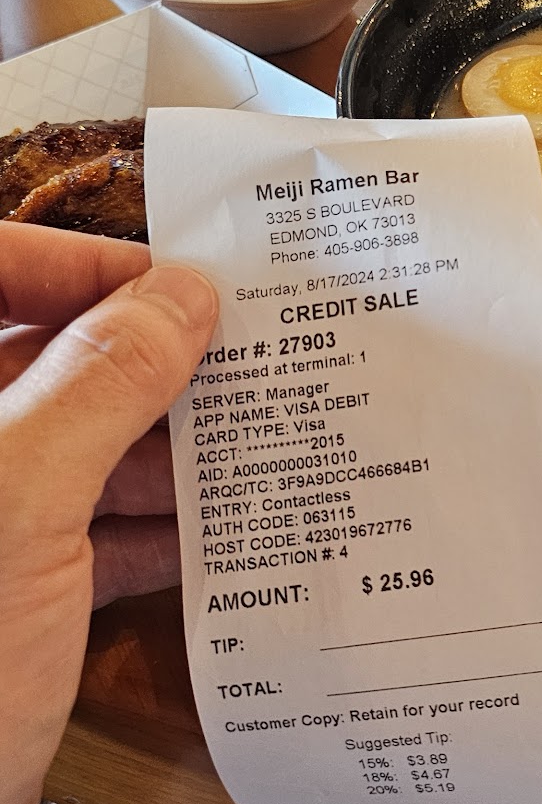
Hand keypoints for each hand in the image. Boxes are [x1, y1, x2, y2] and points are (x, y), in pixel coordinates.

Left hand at [0, 224, 215, 803]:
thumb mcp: (20, 502)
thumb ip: (99, 383)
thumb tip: (179, 296)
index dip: (73, 262)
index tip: (175, 277)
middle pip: (32, 366)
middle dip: (137, 359)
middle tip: (243, 356)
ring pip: (63, 455)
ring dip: (155, 448)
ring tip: (256, 439)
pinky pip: (76, 541)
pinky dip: (146, 532)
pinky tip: (221, 534)